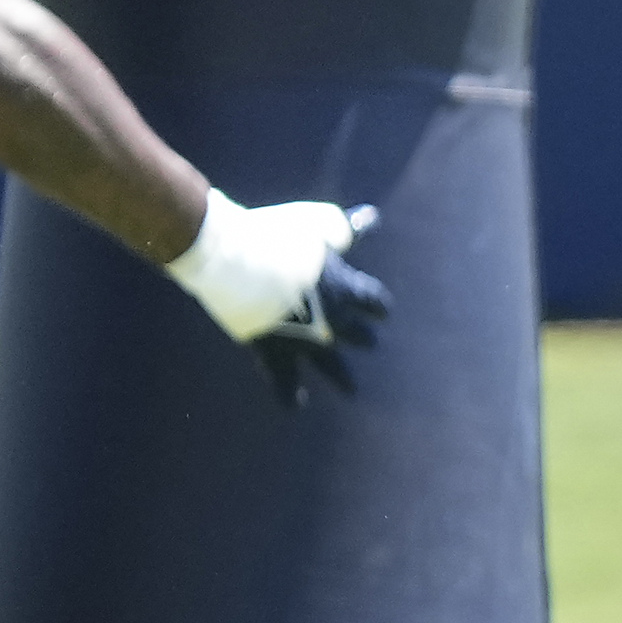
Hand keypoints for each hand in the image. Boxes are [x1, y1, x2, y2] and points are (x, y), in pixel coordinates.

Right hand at [164, 193, 391, 402]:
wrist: (238, 259)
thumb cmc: (278, 234)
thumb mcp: (317, 224)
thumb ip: (344, 227)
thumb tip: (371, 218)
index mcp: (345, 287)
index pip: (372, 300)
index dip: (376, 305)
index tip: (382, 312)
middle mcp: (332, 318)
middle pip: (356, 333)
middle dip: (363, 338)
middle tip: (371, 344)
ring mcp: (305, 339)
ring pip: (331, 364)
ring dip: (342, 377)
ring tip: (352, 391)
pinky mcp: (274, 352)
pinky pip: (285, 379)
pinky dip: (289, 393)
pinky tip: (295, 404)